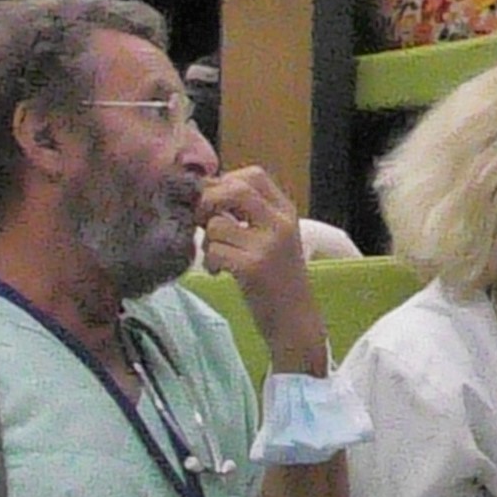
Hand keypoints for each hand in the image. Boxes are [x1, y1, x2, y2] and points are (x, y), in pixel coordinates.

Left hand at [195, 164, 313, 321]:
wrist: (295, 320)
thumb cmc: (277, 279)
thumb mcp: (272, 238)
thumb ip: (247, 214)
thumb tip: (203, 193)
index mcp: (286, 212)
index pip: (253, 175)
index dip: (225, 182)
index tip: (214, 204)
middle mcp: (280, 223)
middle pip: (234, 189)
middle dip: (208, 201)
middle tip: (202, 221)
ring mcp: (268, 245)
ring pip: (217, 224)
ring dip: (207, 241)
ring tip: (217, 257)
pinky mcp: (253, 267)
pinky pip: (214, 250)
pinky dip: (210, 262)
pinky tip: (220, 273)